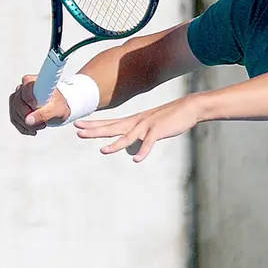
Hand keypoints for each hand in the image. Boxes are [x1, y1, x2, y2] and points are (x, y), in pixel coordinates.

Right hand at [8, 74, 70, 134]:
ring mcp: (17, 97)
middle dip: (29, 117)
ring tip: (41, 126)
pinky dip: (23, 127)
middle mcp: (23, 87)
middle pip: (18, 103)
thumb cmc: (60, 106)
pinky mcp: (15, 107)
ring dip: (27, 124)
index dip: (30, 100)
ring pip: (15, 113)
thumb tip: (28, 121)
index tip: (37, 107)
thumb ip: (44, 114)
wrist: (59, 109)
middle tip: (42, 124)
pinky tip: (33, 129)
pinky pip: (14, 119)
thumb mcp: (58, 110)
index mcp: (35, 81)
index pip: (26, 89)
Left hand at [74, 96, 199, 161]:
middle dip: (95, 131)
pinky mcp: (159, 130)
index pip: (109, 123)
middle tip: (78, 132)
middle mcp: (137, 122)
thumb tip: (130, 150)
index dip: (94, 125)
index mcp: (134, 120)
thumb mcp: (150, 126)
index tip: (78, 125)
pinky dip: (143, 151)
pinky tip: (137, 159)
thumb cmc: (169, 118)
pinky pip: (149, 142)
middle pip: (113, 127)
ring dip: (115, 145)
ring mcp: (147, 125)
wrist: (188, 108)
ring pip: (128, 136)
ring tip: (103, 151)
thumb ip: (138, 136)